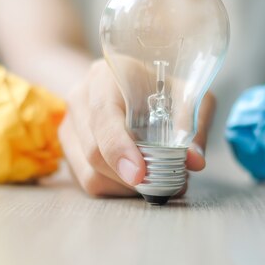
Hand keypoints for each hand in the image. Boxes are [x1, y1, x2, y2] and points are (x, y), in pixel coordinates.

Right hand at [59, 59, 214, 196]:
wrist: (131, 81)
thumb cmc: (160, 86)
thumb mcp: (186, 94)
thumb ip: (192, 124)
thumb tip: (194, 160)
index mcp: (106, 76)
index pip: (104, 115)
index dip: (120, 149)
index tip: (140, 174)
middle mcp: (80, 98)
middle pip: (95, 151)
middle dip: (131, 177)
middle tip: (166, 183)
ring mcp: (69, 125)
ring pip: (90, 173)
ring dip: (126, 187)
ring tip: (156, 179)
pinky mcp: (70, 149)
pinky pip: (89, 181)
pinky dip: (117, 188)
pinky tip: (138, 178)